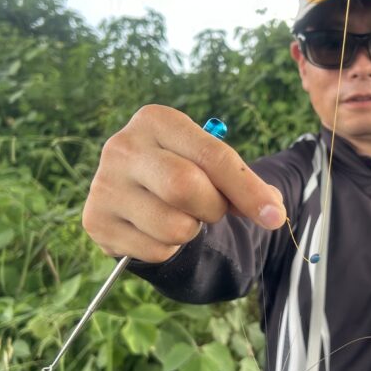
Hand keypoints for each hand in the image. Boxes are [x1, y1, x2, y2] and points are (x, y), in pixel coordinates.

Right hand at [82, 105, 286, 262]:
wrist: (136, 197)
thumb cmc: (184, 173)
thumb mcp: (211, 167)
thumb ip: (244, 185)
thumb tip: (274, 214)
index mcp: (156, 120)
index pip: (212, 155)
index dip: (248, 190)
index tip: (274, 216)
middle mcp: (122, 146)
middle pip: (185, 187)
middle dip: (212, 208)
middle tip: (211, 210)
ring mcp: (104, 184)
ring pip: (172, 226)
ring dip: (190, 232)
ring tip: (179, 217)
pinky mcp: (95, 220)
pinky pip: (155, 250)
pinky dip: (168, 249)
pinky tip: (155, 231)